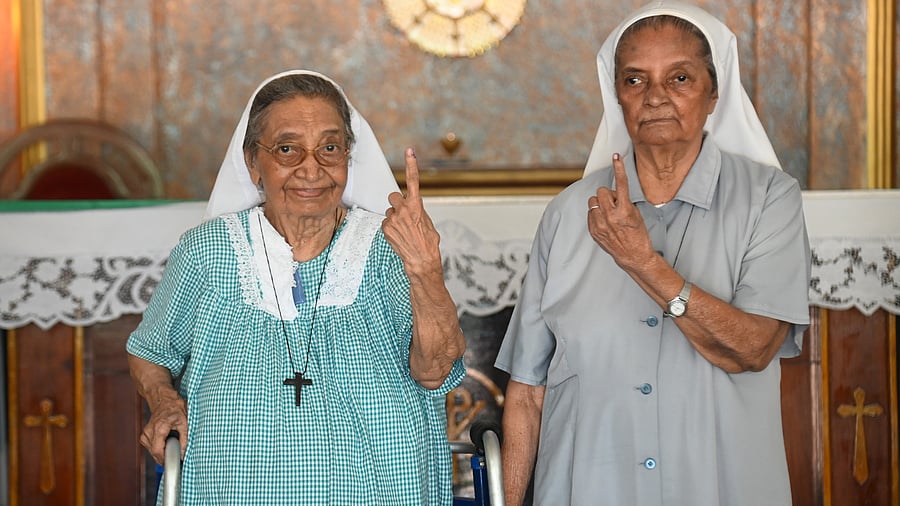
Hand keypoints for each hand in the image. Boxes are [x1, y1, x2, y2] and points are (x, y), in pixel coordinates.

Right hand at [140, 394, 186, 464]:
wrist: (164, 401)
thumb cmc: (175, 408)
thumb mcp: (185, 422)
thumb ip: (184, 439)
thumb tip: (183, 453)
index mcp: (159, 428)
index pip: (157, 451)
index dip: (165, 459)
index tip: (174, 462)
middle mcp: (149, 432)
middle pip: (155, 453)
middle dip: (166, 456)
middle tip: (176, 452)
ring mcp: (145, 434)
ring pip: (152, 452)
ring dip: (162, 452)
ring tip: (171, 442)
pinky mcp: (144, 436)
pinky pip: (151, 448)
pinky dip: (159, 448)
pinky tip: (165, 441)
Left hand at [383, 148, 441, 275]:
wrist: (421, 260)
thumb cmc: (428, 243)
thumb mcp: (428, 222)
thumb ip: (419, 210)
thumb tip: (413, 208)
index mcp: (417, 205)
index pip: (413, 180)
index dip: (411, 164)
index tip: (409, 151)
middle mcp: (404, 209)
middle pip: (394, 196)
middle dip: (397, 203)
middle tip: (404, 214)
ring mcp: (393, 219)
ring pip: (390, 211)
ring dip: (395, 218)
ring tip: (404, 230)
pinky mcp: (386, 228)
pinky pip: (386, 222)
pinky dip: (391, 228)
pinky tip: (399, 236)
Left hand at [587, 153, 652, 269]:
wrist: (633, 256)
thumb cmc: (638, 235)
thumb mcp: (636, 214)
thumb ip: (624, 201)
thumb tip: (614, 194)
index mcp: (624, 211)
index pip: (621, 184)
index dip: (619, 168)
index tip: (616, 156)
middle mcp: (610, 217)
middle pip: (601, 191)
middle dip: (607, 195)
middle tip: (615, 204)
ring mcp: (600, 224)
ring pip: (593, 202)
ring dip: (600, 204)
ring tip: (608, 213)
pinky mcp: (593, 231)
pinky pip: (590, 213)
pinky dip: (596, 214)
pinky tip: (604, 222)